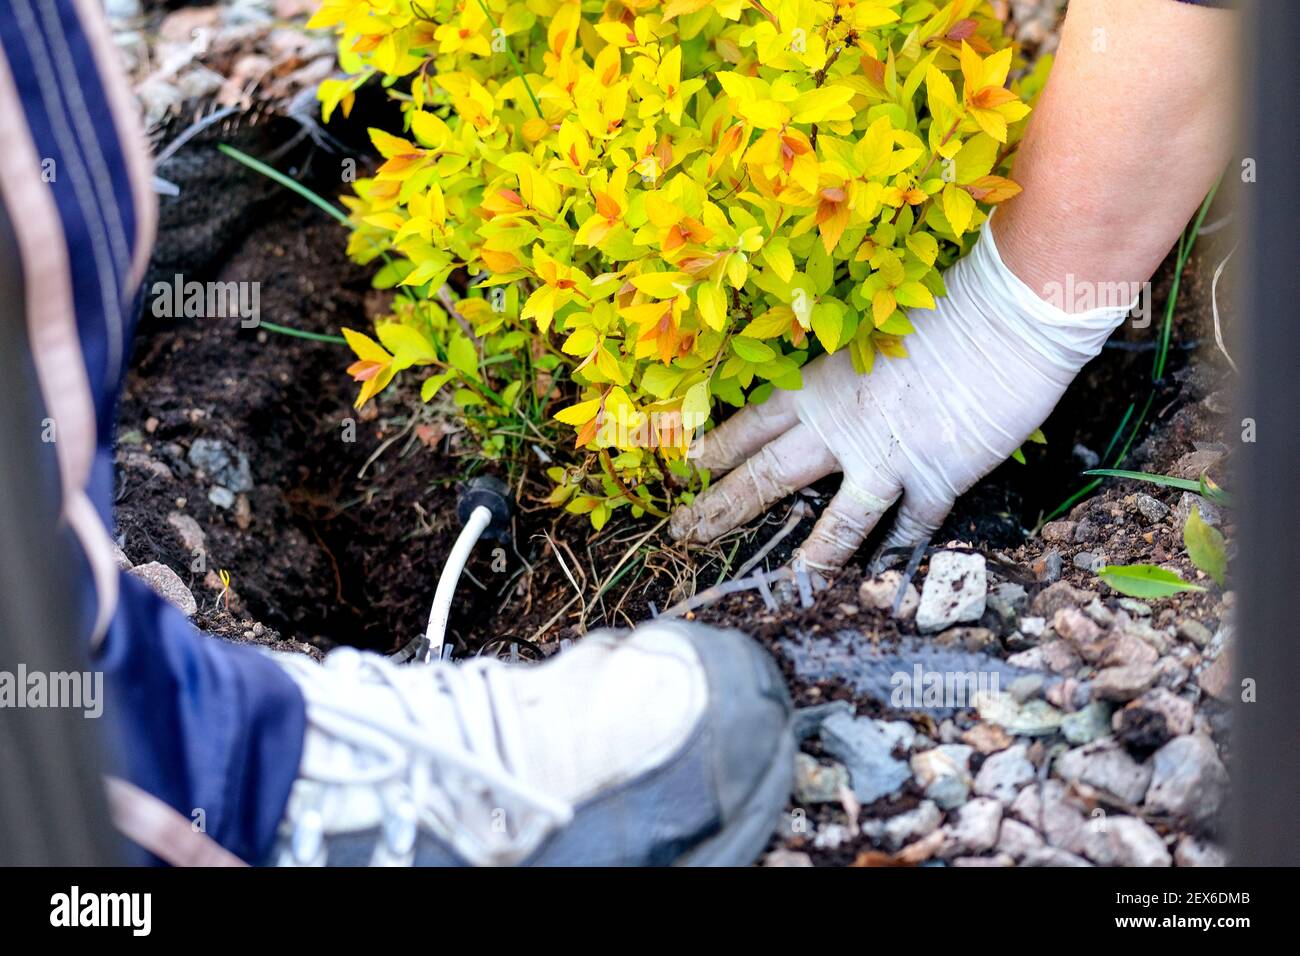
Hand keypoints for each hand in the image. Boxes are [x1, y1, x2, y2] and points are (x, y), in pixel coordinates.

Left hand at [668, 220, 1131, 570]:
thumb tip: (842, 406)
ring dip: (811, 558)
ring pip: (835, 523)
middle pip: (767, 475)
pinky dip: (898, 556)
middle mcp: (840, 425)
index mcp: (822, 384)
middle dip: (723, 508)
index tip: (692, 468)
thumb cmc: (947, 312)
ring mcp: (885, 457)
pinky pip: (909, 530)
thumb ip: (853, 380)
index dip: (720, 448)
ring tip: (787, 584)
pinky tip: (883, 578)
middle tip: (687, 533)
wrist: (1007, 314)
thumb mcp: (878, 340)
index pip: (754, 423)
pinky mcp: (934, 478)